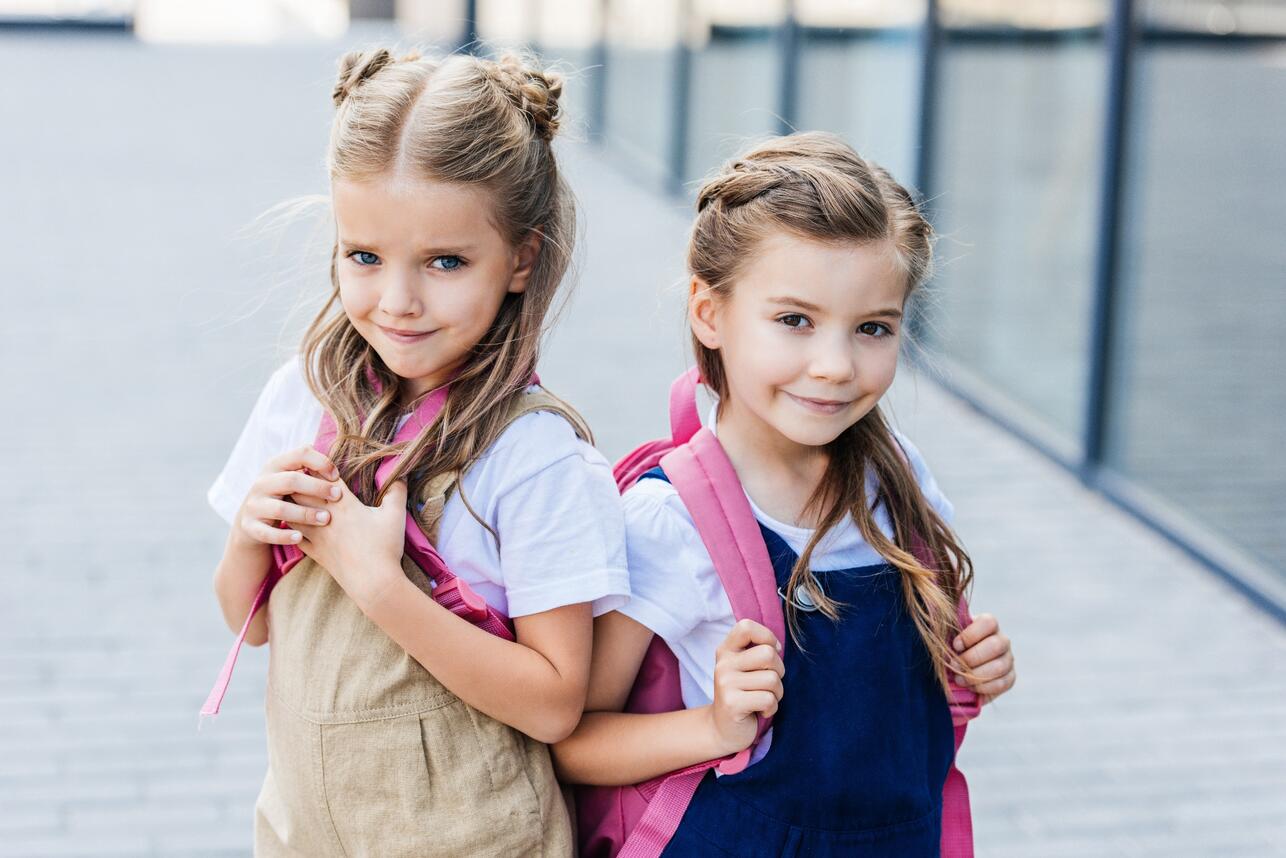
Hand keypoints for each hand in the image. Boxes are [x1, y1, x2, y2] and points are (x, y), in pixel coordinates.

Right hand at [234, 446, 340, 547]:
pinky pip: (266, 533)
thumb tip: (336, 460)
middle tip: (338, 496)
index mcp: (275, 466)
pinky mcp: (250, 526)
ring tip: (325, 519)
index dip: (320, 462)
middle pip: (291, 480)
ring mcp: (254, 505)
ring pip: (280, 509)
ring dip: (305, 514)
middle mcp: (262, 483)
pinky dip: (283, 536)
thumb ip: (309, 469)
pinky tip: (299, 537)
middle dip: (317, 488)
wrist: (250, 521)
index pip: (299, 454)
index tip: (336, 476)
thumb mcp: (291, 478)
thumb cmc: (282, 496)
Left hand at [296, 479, 407, 611]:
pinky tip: (290, 524)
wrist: (374, 583)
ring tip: (290, 495)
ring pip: (292, 514)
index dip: (319, 466)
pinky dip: (290, 528)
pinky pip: (294, 537)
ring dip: (290, 503)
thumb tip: (399, 475)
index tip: (316, 459)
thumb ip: (397, 491)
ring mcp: (317, 537)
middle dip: (299, 481)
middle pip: (301, 492)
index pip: (324, 478)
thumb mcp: (396, 515)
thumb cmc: (385, 547)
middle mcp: (325, 518)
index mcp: (344, 505)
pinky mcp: (315, 553)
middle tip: (299, 472)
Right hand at [706, 619, 784, 757]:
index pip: (746, 626)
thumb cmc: (744, 694)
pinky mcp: (732, 704)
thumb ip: (757, 652)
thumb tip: (777, 647)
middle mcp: (723, 664)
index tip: (772, 652)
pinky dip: (772, 708)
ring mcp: (725, 683)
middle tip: (769, 683)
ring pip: (772, 679)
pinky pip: (768, 699)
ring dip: (777, 693)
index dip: (767, 636)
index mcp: (726, 650)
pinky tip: (760, 711)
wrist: (723, 728)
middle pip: (768, 654)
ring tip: (764, 698)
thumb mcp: (746, 668)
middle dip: (779, 671)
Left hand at [952, 613, 1014, 702]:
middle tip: (954, 666)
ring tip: (959, 679)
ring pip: (999, 666)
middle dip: (971, 658)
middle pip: (996, 645)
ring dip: (976, 675)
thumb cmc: (951, 649)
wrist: (958, 670)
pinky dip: (984, 687)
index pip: (989, 622)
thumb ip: (948, 633)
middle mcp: (1002, 640)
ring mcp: (1008, 659)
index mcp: (988, 625)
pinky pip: (1002, 683)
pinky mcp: (1010, 677)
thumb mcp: (948, 638)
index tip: (955, 645)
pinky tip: (971, 687)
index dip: (971, 635)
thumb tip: (940, 631)